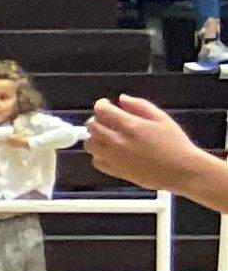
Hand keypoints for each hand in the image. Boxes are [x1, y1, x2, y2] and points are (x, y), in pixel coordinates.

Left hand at [85, 93, 215, 198]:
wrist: (180, 170)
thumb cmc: (175, 143)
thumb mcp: (162, 118)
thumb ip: (140, 105)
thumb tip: (122, 99)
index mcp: (130, 126)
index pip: (102, 111)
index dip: (101, 105)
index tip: (106, 105)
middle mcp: (117, 141)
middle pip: (92, 126)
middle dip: (97, 120)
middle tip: (107, 120)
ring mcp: (113, 158)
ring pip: (90, 144)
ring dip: (95, 137)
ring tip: (107, 136)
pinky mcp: (114, 171)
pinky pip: (96, 161)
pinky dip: (98, 155)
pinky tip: (110, 152)